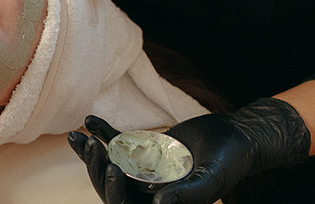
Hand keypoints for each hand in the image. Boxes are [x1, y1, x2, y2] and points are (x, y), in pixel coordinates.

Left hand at [71, 99, 311, 203]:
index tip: (112, 168)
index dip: (113, 191)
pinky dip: (103, 132)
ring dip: (91, 151)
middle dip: (96, 168)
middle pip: (113, 185)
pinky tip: (90, 120)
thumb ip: (187, 195)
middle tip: (88, 146)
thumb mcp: (211, 179)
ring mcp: (145, 169)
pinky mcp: (145, 149)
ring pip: (110, 164)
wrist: (237, 138)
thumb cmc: (230, 163)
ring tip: (76, 135)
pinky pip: (118, 143)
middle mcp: (149, 191)